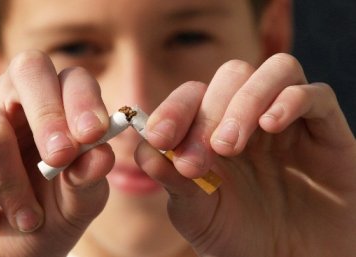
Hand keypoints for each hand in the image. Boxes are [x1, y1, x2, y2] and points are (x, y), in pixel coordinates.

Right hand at [0, 51, 112, 256]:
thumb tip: (101, 154)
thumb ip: (89, 180)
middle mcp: (11, 100)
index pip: (72, 79)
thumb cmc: (38, 223)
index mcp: (55, 110)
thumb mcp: (74, 208)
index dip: (82, 100)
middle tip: (58, 160)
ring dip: (12, 184)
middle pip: (29, 68)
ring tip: (26, 218)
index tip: (92, 135)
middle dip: (49, 116)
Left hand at [135, 53, 355, 256]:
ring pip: (274, 71)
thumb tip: (144, 149)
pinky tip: (271, 126)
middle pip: (232, 76)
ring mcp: (291, 121)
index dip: (174, 109)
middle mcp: (252, 118)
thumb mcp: (196, 213)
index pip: (193, 96)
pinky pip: (316, 94)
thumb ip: (172, 180)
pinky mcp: (327, 131)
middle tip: (203, 155)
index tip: (161, 138)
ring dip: (246, 100)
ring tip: (230, 145)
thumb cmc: (239, 239)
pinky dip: (291, 101)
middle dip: (210, 112)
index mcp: (215, 131)